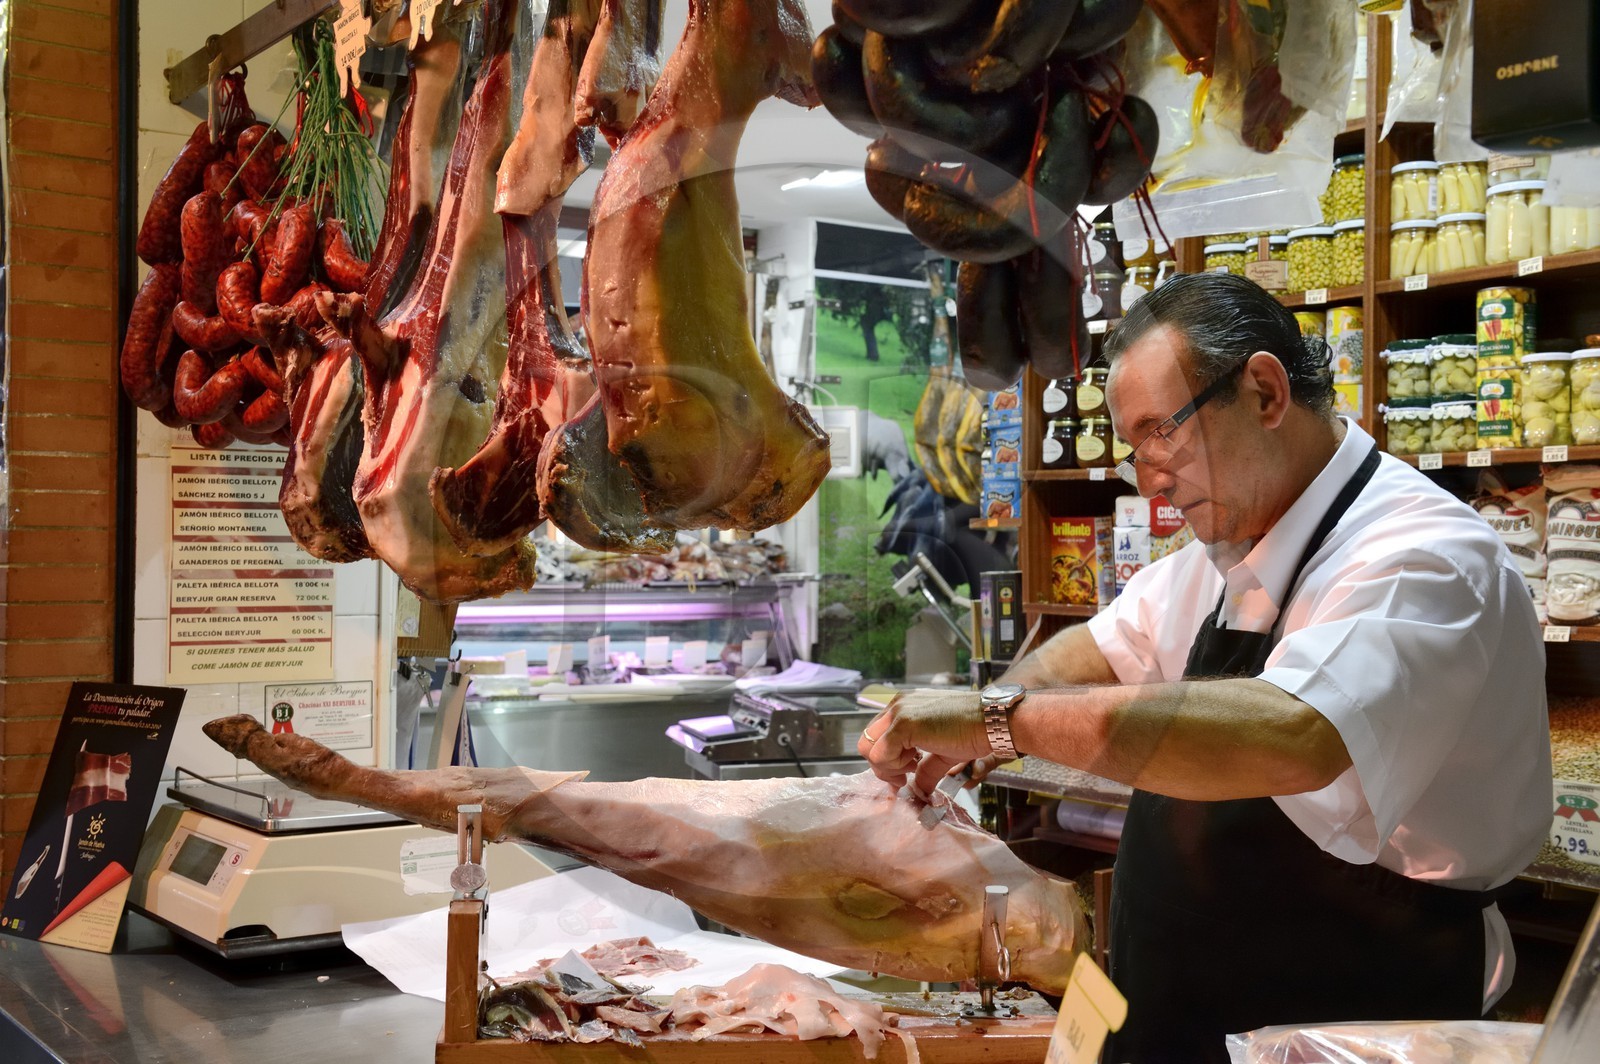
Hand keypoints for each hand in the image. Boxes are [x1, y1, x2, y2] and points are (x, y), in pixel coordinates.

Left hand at [857, 688, 991, 797]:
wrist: (992, 722)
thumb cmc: (973, 732)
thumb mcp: (942, 752)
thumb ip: (925, 768)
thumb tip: (919, 789)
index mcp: (904, 706)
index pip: (876, 736)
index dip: (887, 759)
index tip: (905, 772)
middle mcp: (897, 705)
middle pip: (867, 741)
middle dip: (882, 765)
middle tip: (904, 776)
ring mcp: (899, 712)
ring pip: (869, 748)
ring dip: (887, 767)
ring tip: (912, 769)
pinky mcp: (904, 724)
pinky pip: (881, 753)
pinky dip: (893, 767)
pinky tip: (914, 766)